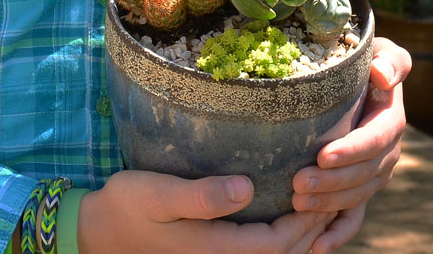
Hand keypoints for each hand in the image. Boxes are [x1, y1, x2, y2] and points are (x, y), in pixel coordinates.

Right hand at [78, 170, 333, 253]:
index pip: (280, 242)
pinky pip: (258, 252)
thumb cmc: (127, 206)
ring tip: (319, 204)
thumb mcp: (159, 194)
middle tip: (334, 190)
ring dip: (301, 235)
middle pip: (285, 253)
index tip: (323, 185)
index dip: (307, 218)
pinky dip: (281, 239)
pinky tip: (285, 215)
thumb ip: (202, 196)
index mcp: (219, 249)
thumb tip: (248, 188)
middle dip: (313, 226)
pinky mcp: (212, 252)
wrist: (98, 233)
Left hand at [291, 36, 411, 253]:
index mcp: (389, 119)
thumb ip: (389, 61)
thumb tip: (383, 76)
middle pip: (363, 174)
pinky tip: (317, 247)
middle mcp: (386, 150)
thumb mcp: (380, 50)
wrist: (359, 74)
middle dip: (332, 182)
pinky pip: (354, 215)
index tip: (321, 155)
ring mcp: (374, 172)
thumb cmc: (361, 57)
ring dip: (328, 204)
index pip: (375, 140)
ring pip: (356, 195)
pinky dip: (338, 233)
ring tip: (296, 204)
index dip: (352, 150)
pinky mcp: (360, 185)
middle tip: (297, 184)